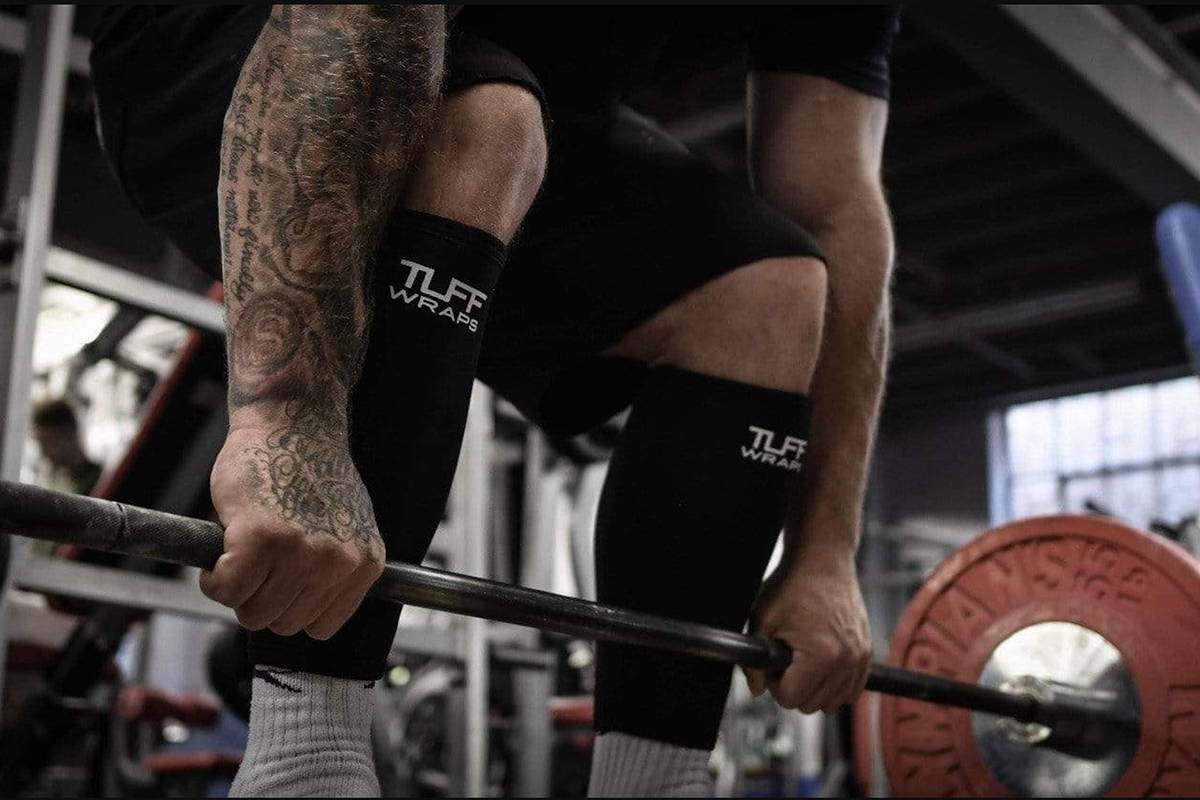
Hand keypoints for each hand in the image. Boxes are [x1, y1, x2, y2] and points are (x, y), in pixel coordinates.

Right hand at [201, 416, 384, 639]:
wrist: (292, 421)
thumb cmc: (310, 471)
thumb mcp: (345, 527)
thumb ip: (334, 569)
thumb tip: (310, 614)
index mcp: (365, 564)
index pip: (320, 627)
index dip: (289, 607)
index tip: (277, 583)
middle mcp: (340, 563)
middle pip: (283, 626)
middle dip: (260, 599)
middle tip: (255, 562)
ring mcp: (303, 553)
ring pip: (252, 614)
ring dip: (236, 590)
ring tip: (240, 552)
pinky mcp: (263, 539)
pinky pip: (225, 590)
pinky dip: (213, 578)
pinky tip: (222, 550)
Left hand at [743, 548, 870, 712]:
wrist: (822, 560)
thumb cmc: (793, 584)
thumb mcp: (763, 619)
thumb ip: (755, 661)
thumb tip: (756, 689)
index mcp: (820, 655)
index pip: (791, 699)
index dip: (775, 683)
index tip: (774, 663)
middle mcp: (846, 660)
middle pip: (812, 705)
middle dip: (794, 687)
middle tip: (786, 659)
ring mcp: (860, 656)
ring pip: (833, 702)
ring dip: (815, 689)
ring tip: (803, 660)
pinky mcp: (867, 652)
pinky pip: (851, 690)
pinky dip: (835, 685)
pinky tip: (820, 665)